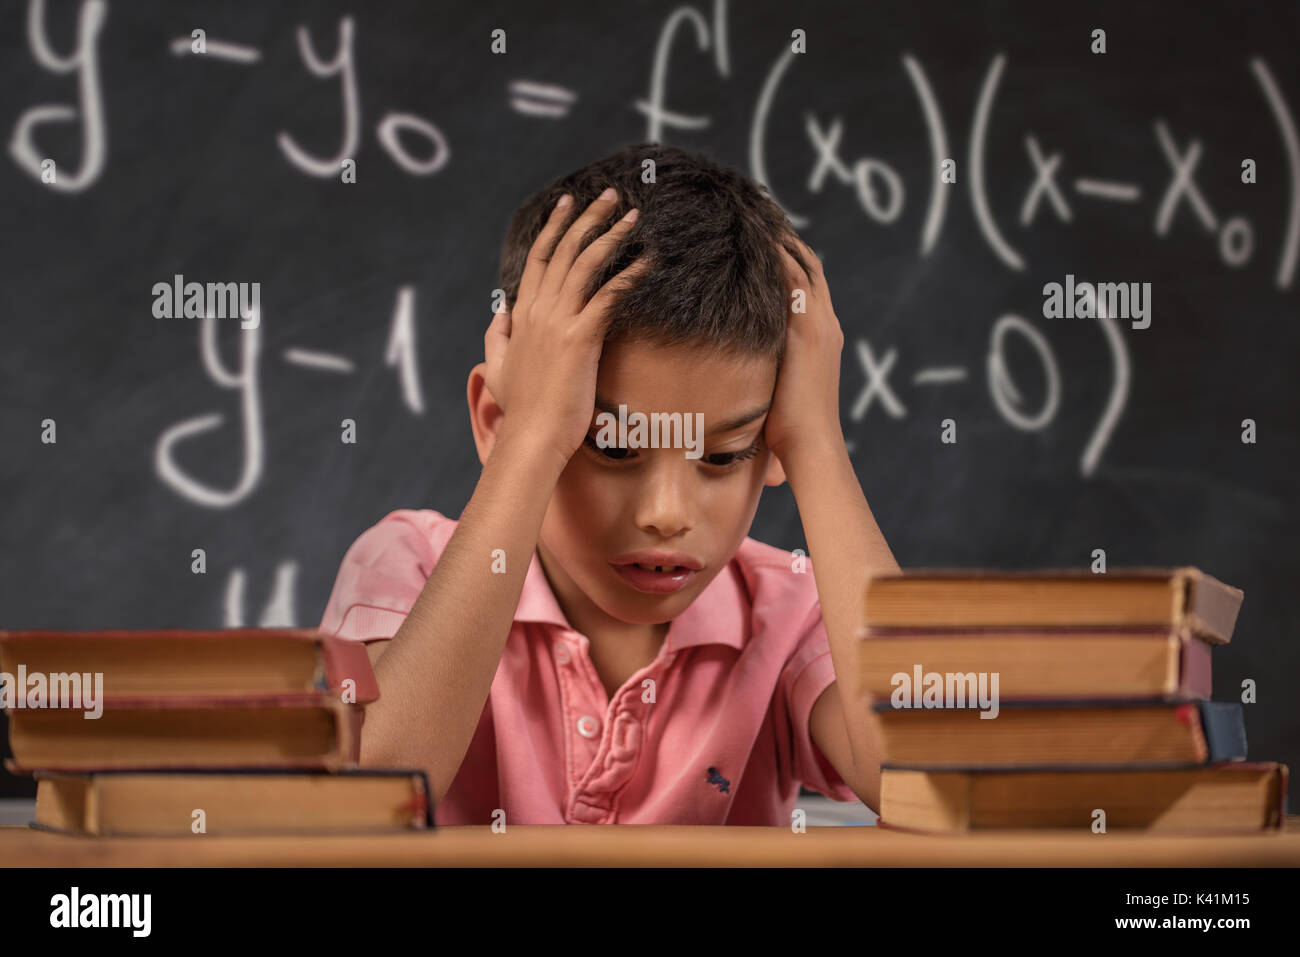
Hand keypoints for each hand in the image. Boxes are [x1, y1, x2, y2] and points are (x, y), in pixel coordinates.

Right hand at [483, 189, 648, 470]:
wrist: (532, 437)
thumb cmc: (521, 409)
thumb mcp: (497, 368)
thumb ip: (497, 337)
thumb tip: (500, 315)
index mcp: (522, 315)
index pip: (538, 259)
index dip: (554, 228)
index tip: (568, 204)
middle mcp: (538, 311)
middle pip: (563, 250)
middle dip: (587, 218)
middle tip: (609, 195)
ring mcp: (558, 322)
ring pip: (585, 264)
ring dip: (610, 234)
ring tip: (632, 216)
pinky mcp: (580, 339)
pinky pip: (608, 296)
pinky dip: (629, 275)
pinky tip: (647, 261)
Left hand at [763, 234, 845, 464]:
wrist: (813, 446)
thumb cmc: (789, 431)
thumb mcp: (776, 389)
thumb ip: (764, 371)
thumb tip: (741, 380)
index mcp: (820, 335)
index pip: (805, 282)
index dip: (787, 256)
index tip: (763, 233)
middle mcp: (824, 322)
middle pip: (806, 263)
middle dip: (783, 235)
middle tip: (755, 209)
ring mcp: (818, 324)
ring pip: (801, 263)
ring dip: (777, 236)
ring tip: (750, 211)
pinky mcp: (807, 331)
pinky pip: (792, 279)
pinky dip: (775, 254)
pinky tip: (752, 235)